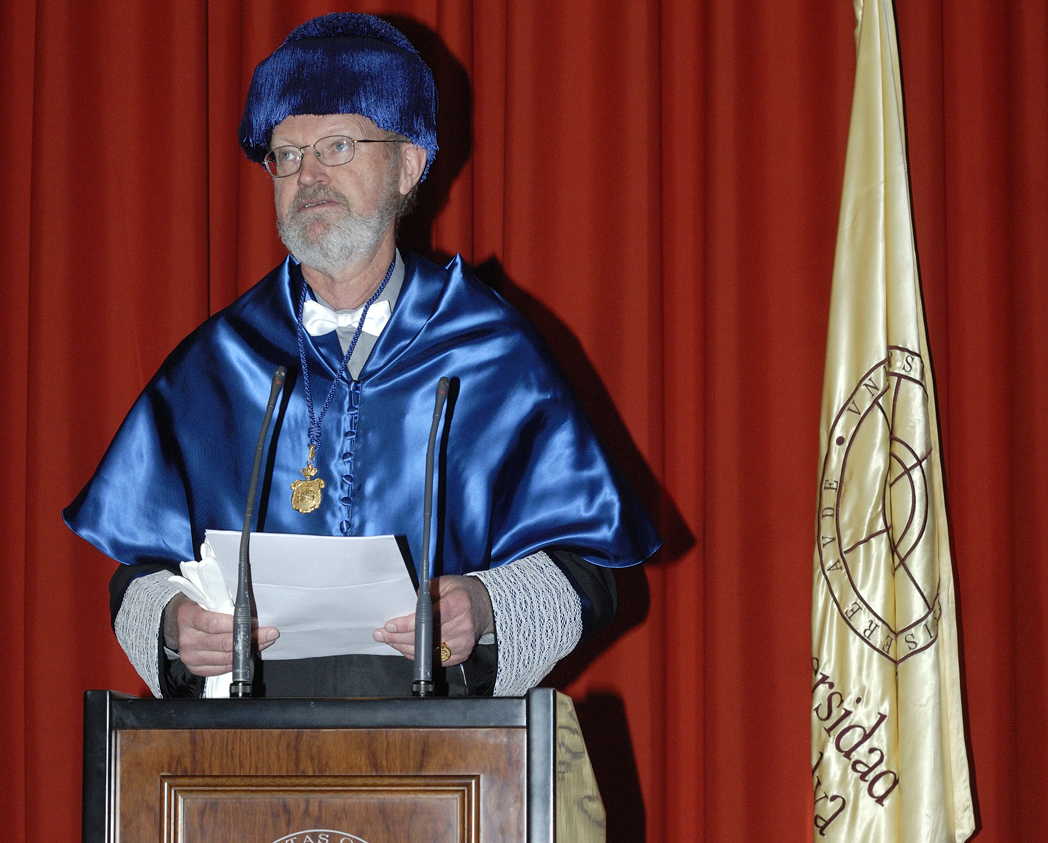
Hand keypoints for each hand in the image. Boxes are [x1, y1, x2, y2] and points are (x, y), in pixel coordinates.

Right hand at [163, 593, 278, 676]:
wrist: (179, 621)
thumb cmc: (198, 607)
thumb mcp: (207, 598)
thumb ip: (226, 604)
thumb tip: (251, 612)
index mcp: (188, 616)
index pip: (215, 624)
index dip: (238, 625)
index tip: (255, 623)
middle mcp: (187, 639)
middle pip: (223, 644)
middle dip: (250, 639)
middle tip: (268, 634)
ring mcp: (190, 656)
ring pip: (225, 659)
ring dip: (248, 651)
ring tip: (262, 642)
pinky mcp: (195, 668)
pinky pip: (221, 669)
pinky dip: (237, 662)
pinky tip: (247, 653)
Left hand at [373, 575, 493, 666]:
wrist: (485, 607)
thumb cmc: (462, 593)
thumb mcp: (446, 582)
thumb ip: (426, 591)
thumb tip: (405, 605)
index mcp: (459, 603)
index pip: (429, 617)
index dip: (407, 624)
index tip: (390, 625)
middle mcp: (463, 625)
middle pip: (425, 637)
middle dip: (398, 637)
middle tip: (381, 634)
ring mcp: (464, 643)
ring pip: (427, 651)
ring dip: (404, 647)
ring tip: (390, 640)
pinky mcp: (462, 654)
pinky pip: (434, 659)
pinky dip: (417, 654)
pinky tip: (405, 647)